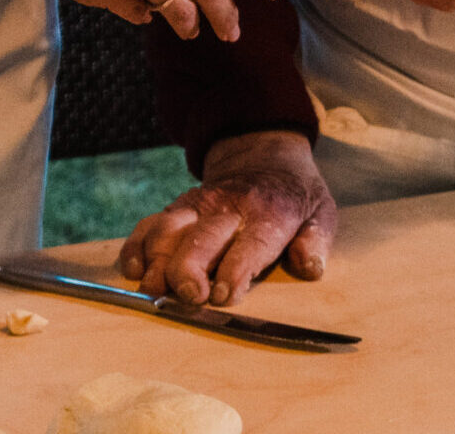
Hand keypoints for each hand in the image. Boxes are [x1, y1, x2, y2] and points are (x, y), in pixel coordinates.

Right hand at [119, 130, 336, 305]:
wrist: (263, 155)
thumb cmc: (294, 196)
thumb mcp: (320, 211)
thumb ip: (316, 240)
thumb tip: (310, 267)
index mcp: (269, 213)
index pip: (251, 244)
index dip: (235, 270)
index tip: (222, 296)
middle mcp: (229, 208)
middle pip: (201, 239)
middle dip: (190, 270)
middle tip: (190, 298)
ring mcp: (198, 206)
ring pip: (168, 230)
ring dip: (157, 260)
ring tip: (154, 289)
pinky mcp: (178, 208)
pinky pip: (150, 224)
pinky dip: (136, 246)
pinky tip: (133, 269)